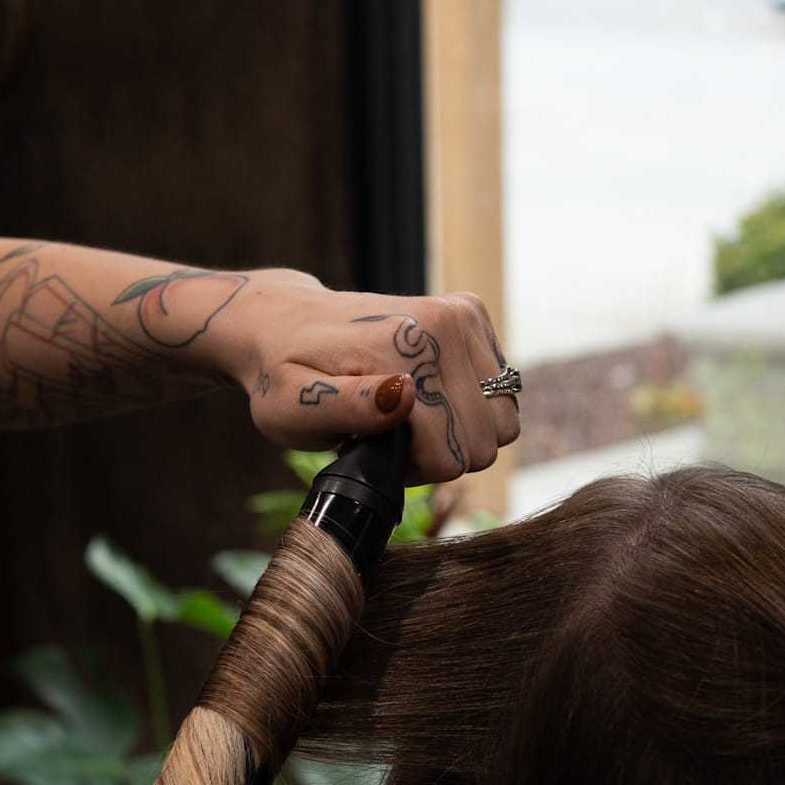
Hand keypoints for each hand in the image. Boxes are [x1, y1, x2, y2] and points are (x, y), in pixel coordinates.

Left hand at [207, 268, 519, 484]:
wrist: (282, 323)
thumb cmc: (283, 376)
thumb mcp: (294, 408)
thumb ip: (348, 406)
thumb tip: (404, 396)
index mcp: (407, 348)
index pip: (452, 453)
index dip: (414, 469)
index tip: (374, 450)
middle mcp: (447, 324)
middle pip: (486, 440)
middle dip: (442, 453)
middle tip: (390, 438)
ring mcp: (463, 316)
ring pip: (503, 419)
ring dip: (460, 433)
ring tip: (409, 421)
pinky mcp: (471, 315)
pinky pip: (501, 392)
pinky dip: (469, 405)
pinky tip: (425, 397)